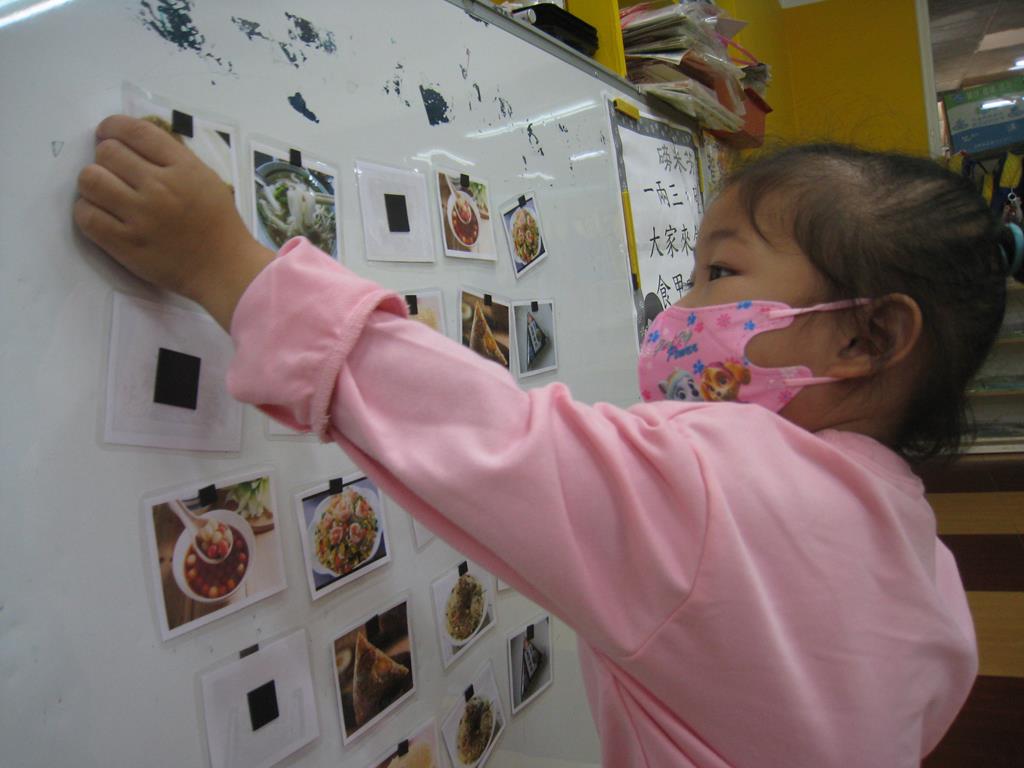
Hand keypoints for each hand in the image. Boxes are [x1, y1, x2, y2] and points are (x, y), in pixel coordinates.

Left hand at [74, 115, 273, 328]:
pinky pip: (86, 216)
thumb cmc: (218, 224)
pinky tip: (100, 213)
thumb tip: (132, 142)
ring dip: (92, 182)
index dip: (112, 126)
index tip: (107, 134)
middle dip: (105, 157)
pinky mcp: (126, 244)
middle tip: (114, 172)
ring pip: (90, 180)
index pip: (134, 131)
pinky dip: (87, 210)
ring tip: (104, 193)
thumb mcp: (206, 179)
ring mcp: (141, 216)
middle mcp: (160, 187)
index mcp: (183, 168)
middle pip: (107, 152)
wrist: (225, 269)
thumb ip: (172, 158)